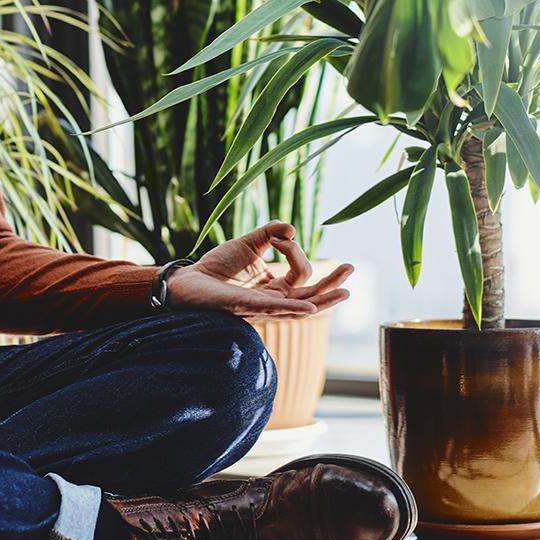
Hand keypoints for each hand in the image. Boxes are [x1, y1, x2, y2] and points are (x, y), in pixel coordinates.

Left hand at [168, 220, 353, 320]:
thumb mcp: (249, 243)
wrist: (188, 281)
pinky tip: (309, 308)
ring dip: (324, 299)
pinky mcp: (247, 307)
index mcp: (276, 287)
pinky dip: (293, 309)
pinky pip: (275, 310)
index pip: (301, 272)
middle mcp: (274, 300)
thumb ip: (270, 233)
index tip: (277, 237)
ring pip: (300, 307)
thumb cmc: (217, 267)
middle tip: (351, 268)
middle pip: (311, 295)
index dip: (294, 250)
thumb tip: (291, 229)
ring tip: (346, 290)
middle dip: (332, 283)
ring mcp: (263, 307)